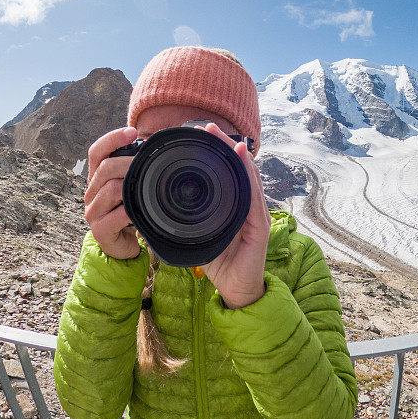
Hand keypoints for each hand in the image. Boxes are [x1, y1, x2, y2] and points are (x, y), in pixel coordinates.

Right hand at [84, 126, 139, 259]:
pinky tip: (139, 211)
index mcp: (98, 177)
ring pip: (110, 190)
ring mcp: (93, 211)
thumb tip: (159, 142)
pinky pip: (116, 216)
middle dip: (128, 163)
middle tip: (147, 164)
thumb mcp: (132, 186)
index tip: (132, 131)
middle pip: (105, 168)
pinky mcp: (100, 230)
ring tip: (145, 189)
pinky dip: (130, 211)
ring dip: (130, 187)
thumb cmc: (129, 211)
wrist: (122, 244)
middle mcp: (91, 192)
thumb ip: (138, 167)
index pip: (97, 151)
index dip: (112, 138)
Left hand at [195, 122, 270, 308]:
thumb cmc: (220, 264)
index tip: (203, 134)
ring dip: (239, 156)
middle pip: (241, 168)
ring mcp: (257, 215)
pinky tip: (243, 163)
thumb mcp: (198, 237)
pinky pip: (254, 198)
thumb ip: (186, 222)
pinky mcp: (260, 228)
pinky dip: (249, 178)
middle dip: (227, 145)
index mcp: (234, 207)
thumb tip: (157, 211)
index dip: (218, 152)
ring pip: (250, 178)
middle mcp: (248, 206)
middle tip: (210, 127)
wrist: (237, 291)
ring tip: (226, 138)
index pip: (229, 173)